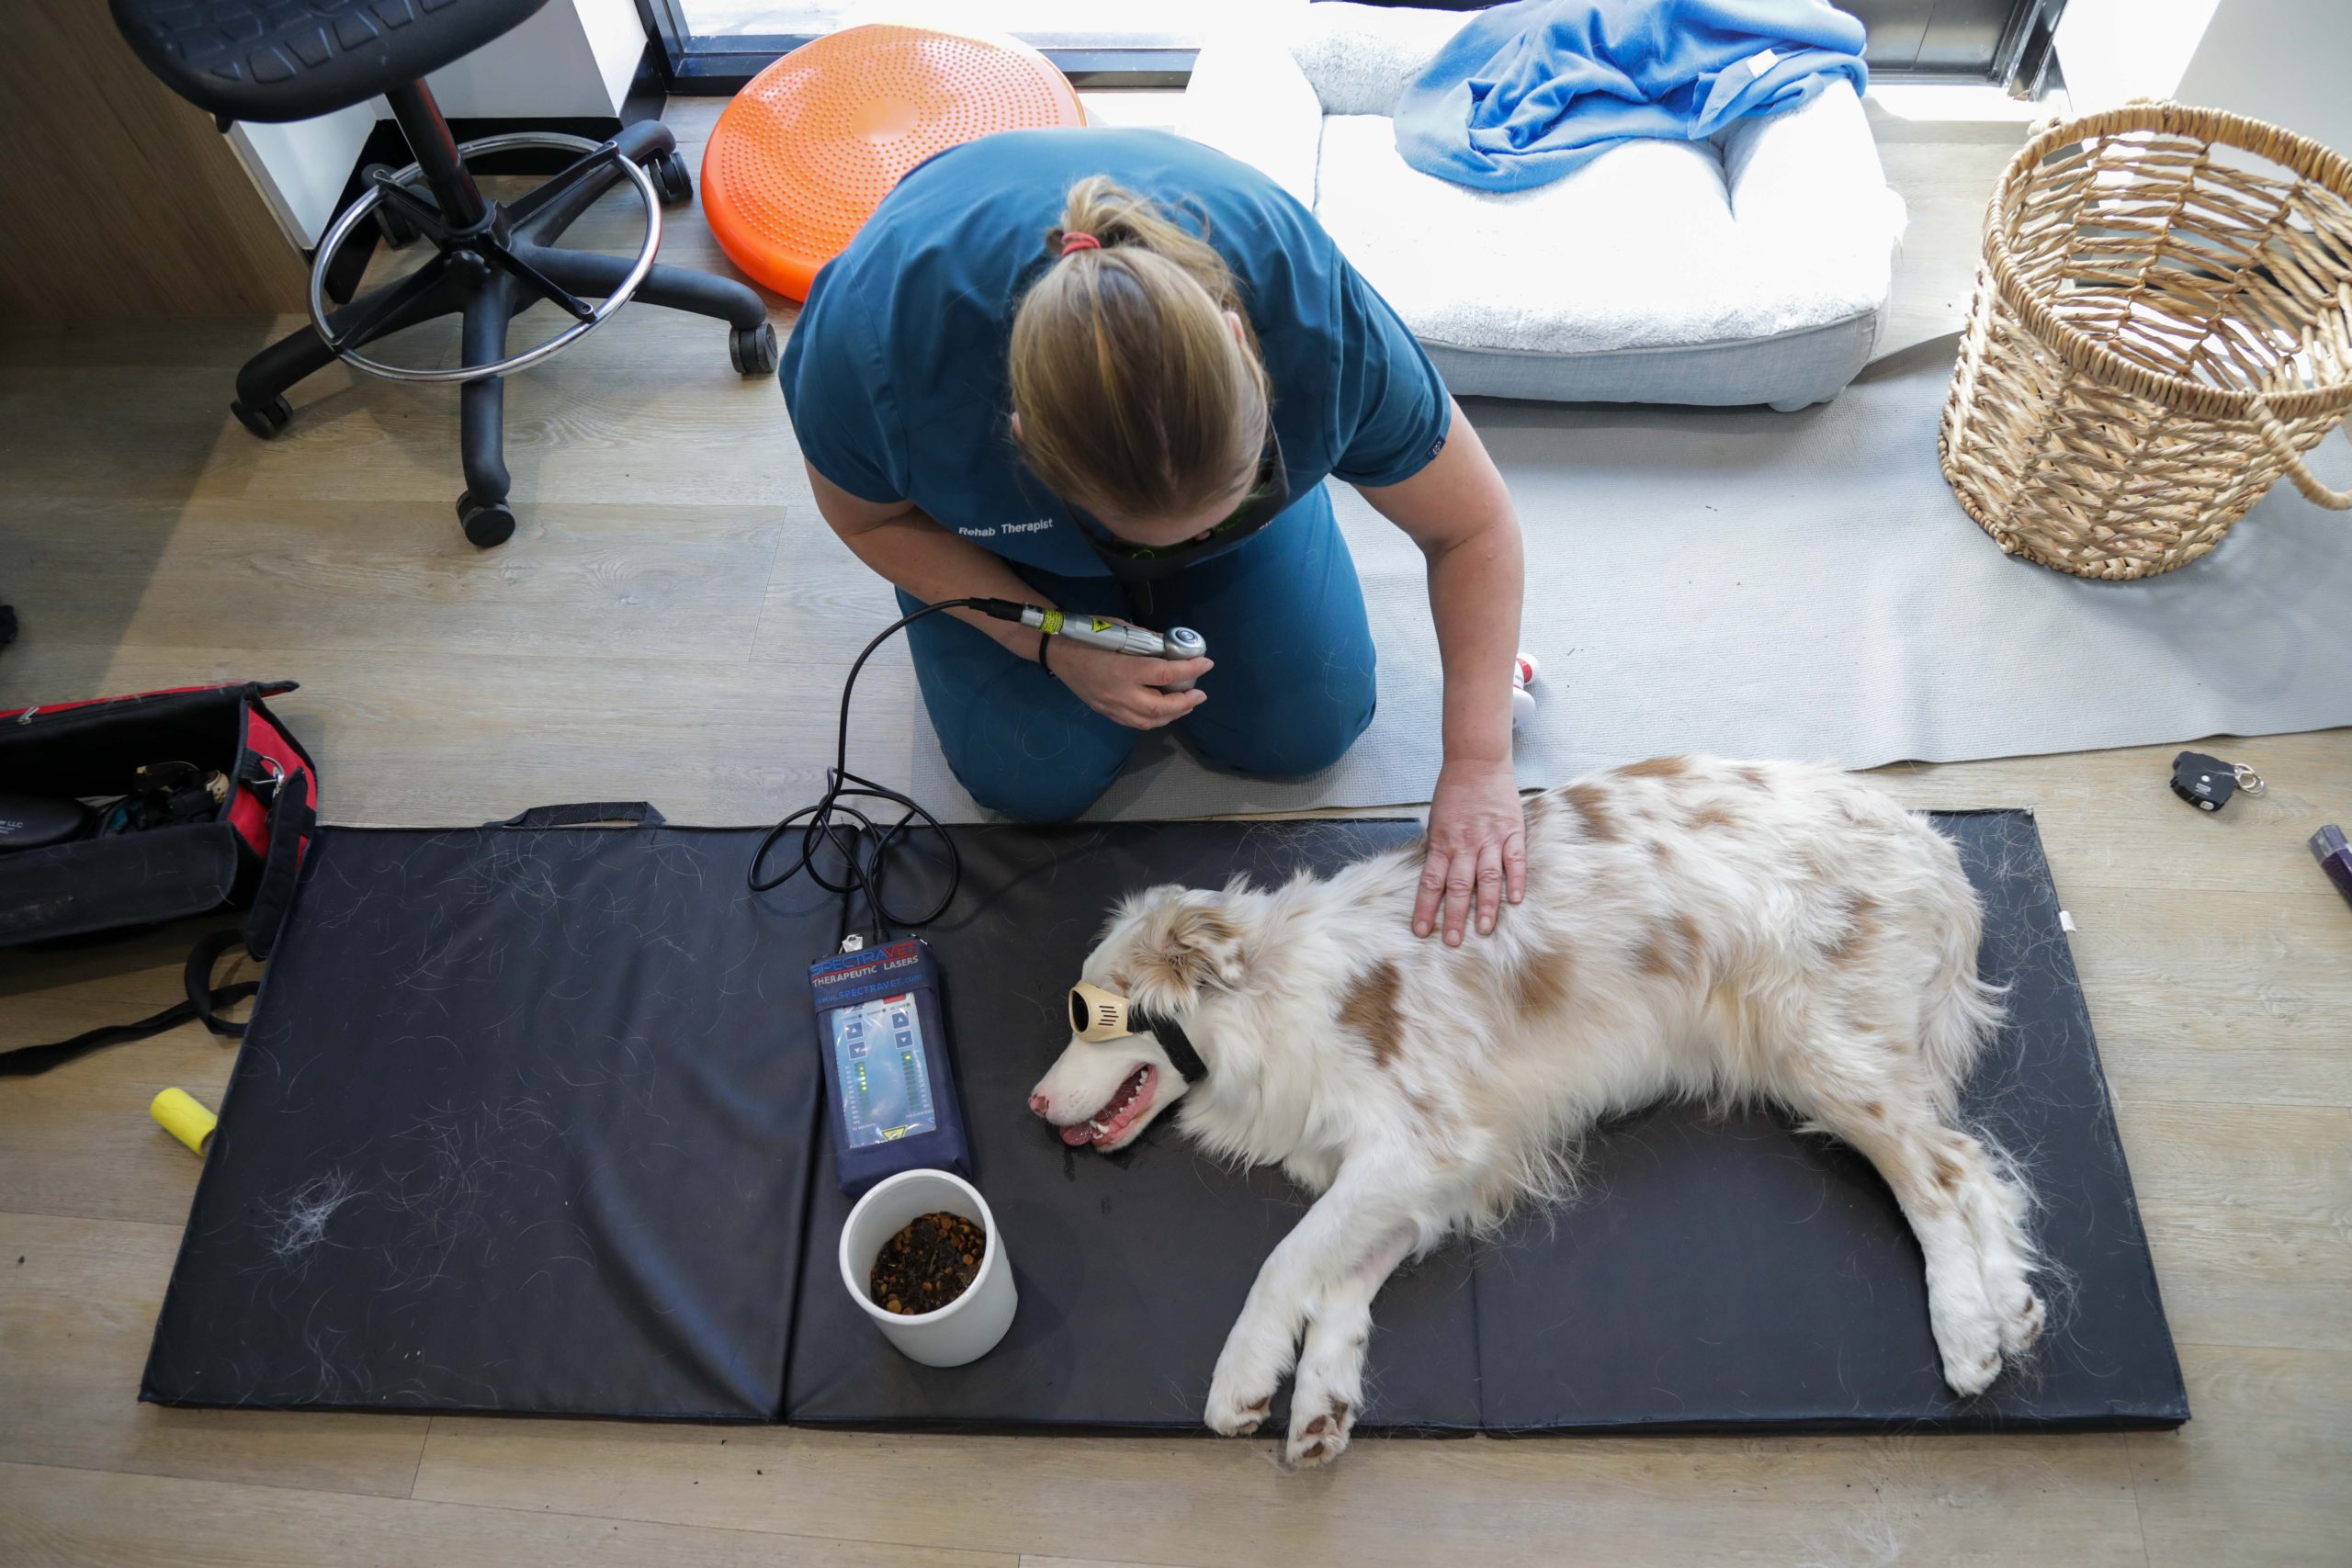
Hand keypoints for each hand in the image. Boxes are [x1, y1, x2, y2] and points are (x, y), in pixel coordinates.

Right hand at [1050, 636, 1212, 729]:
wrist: (1057, 651)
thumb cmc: (1088, 636)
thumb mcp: (1120, 629)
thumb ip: (1146, 641)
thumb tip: (1169, 645)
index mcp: (1125, 670)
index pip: (1166, 673)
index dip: (1190, 670)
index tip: (1207, 663)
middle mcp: (1120, 693)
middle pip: (1160, 708)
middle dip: (1185, 703)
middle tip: (1199, 693)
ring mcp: (1112, 706)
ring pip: (1148, 721)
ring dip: (1172, 715)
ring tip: (1187, 704)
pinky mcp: (1106, 712)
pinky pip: (1134, 723)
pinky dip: (1154, 720)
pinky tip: (1164, 712)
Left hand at [1413, 757, 1526, 944]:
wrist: (1476, 763)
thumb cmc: (1453, 794)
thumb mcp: (1436, 822)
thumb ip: (1439, 851)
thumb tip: (1435, 881)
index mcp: (1442, 843)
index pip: (1431, 882)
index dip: (1426, 908)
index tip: (1422, 931)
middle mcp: (1465, 844)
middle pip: (1459, 886)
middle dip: (1455, 916)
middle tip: (1453, 941)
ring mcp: (1490, 839)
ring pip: (1487, 878)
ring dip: (1485, 906)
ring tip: (1484, 930)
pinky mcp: (1512, 831)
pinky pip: (1515, 860)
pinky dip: (1516, 880)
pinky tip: (1515, 900)